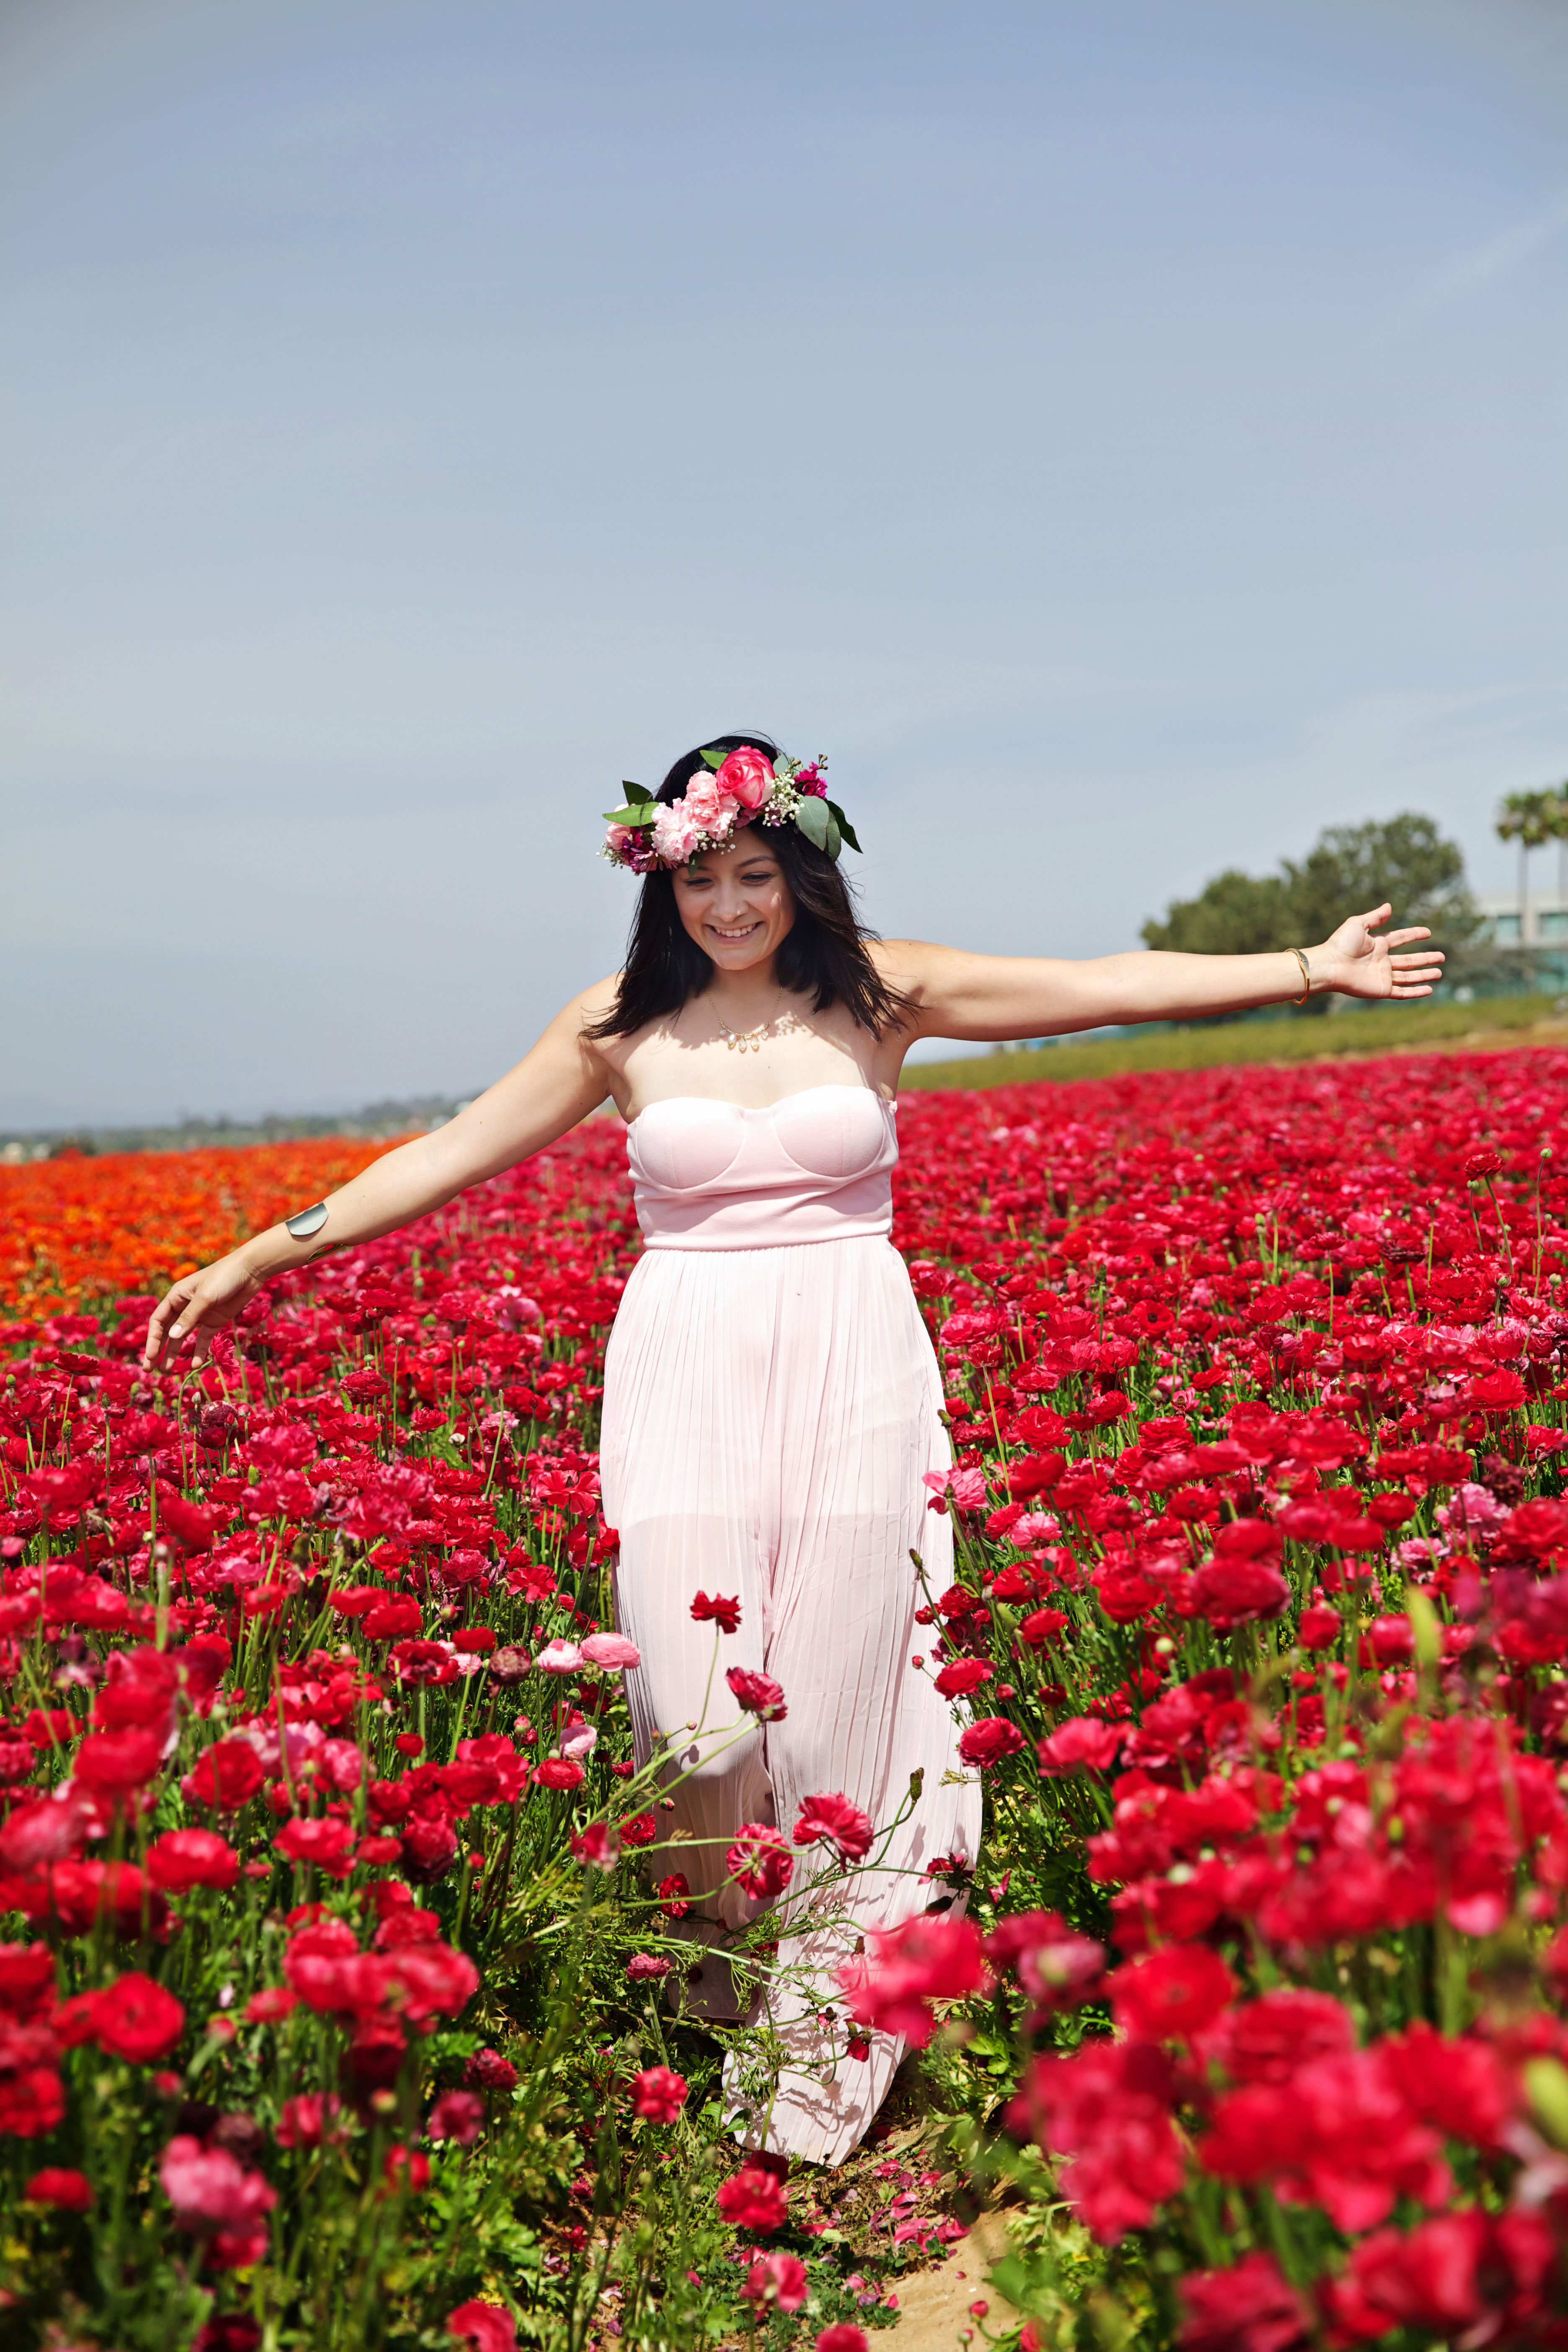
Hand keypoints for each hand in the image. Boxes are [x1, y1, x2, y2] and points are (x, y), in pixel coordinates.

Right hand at [143, 1250, 261, 1369]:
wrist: (250, 1271)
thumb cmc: (224, 1277)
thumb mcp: (205, 1296)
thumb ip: (189, 1317)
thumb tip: (172, 1337)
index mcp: (176, 1297)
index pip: (158, 1321)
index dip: (152, 1340)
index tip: (150, 1357)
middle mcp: (184, 1307)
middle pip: (167, 1332)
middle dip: (158, 1350)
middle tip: (149, 1370)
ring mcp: (200, 1315)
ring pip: (182, 1338)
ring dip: (174, 1354)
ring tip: (168, 1371)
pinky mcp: (214, 1321)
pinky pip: (203, 1339)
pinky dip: (199, 1352)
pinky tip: (195, 1365)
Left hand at [1312, 904, 1445, 1000]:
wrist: (1331, 965)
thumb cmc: (1341, 944)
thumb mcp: (1358, 924)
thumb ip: (1375, 917)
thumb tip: (1389, 906)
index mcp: (1377, 944)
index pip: (1400, 939)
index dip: (1414, 935)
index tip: (1428, 932)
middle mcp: (1382, 961)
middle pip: (1409, 959)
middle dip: (1425, 958)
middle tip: (1442, 956)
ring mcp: (1382, 976)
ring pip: (1409, 976)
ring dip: (1424, 974)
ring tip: (1440, 972)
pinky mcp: (1381, 990)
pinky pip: (1403, 992)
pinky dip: (1416, 992)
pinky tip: (1429, 989)